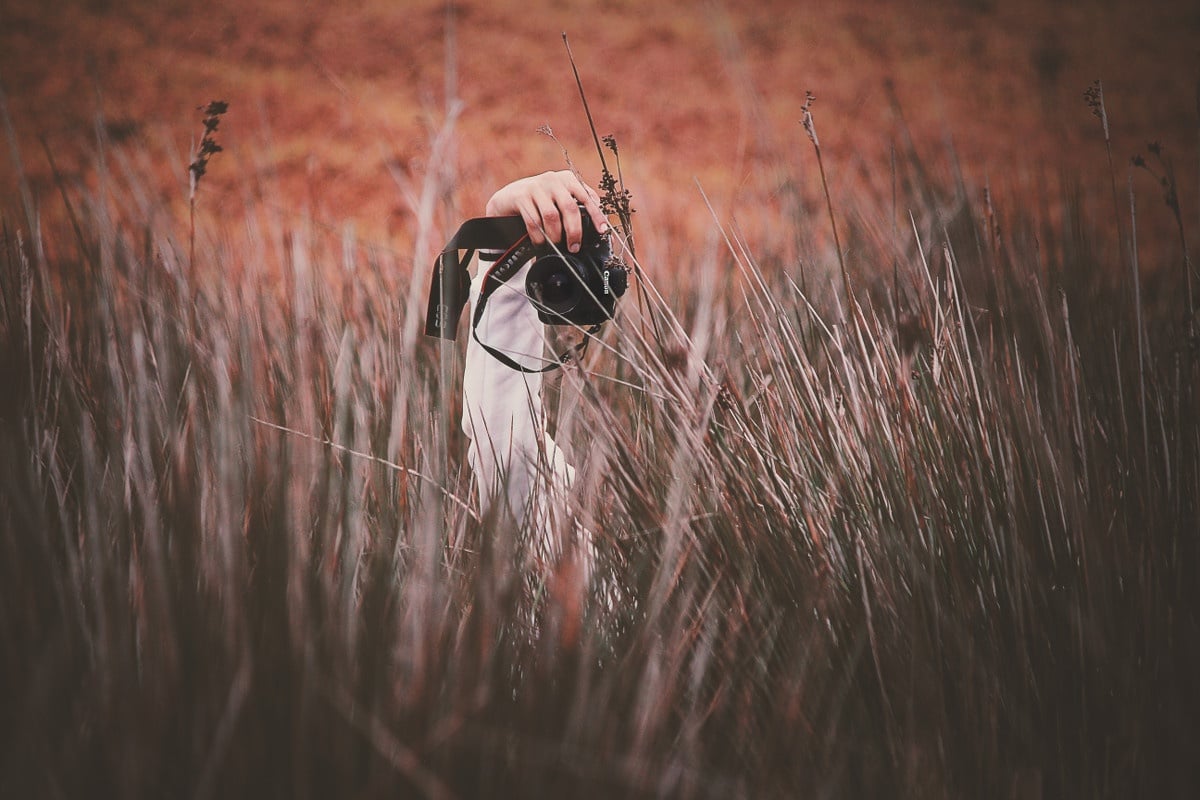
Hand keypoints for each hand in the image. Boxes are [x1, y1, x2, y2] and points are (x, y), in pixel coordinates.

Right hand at [485, 170, 608, 252]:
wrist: (508, 198)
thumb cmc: (539, 201)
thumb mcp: (559, 198)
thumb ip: (576, 204)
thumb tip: (597, 222)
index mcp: (567, 179)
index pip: (586, 197)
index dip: (596, 215)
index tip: (602, 230)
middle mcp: (552, 180)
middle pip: (570, 208)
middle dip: (574, 231)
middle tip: (574, 246)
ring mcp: (536, 187)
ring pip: (552, 216)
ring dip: (555, 235)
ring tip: (556, 245)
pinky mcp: (521, 197)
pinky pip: (533, 221)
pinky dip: (539, 236)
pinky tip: (540, 242)